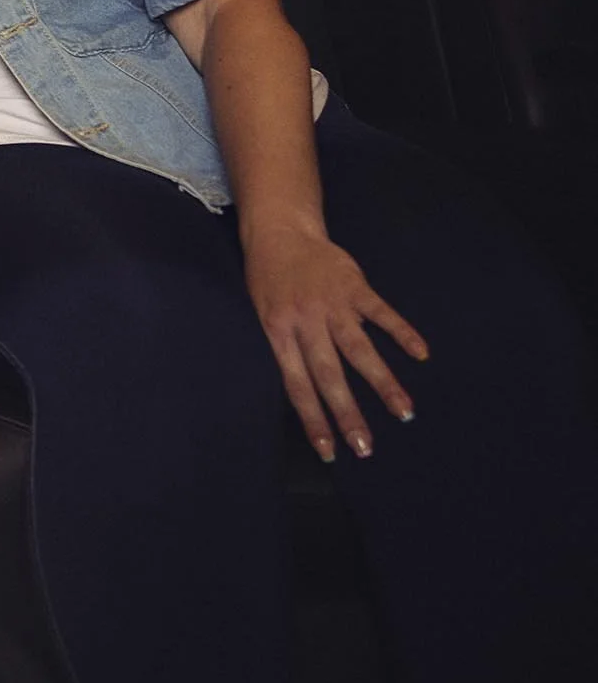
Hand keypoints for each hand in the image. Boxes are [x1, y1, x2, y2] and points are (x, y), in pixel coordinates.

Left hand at [244, 227, 428, 462]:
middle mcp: (306, 321)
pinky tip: (421, 353)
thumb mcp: (262, 314)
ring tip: (404, 412)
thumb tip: (306, 393)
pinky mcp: (354, 286)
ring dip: (382, 382)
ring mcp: (332, 304)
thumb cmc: (269, 280)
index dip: (313, 419)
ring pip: (359, 349)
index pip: (296, 385)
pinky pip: (381, 312)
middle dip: (348, 413)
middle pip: (328, 374)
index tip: (330, 451)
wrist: (280, 231)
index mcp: (278, 332)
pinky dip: (402, 331)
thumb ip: (285, 348)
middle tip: (366, 447)